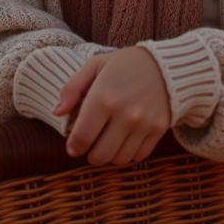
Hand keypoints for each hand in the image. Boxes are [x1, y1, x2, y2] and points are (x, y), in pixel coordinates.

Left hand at [54, 46, 170, 165]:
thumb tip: (57, 112)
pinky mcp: (158, 129)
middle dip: (90, 154)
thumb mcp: (95, 66)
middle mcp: (124, 115)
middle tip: (90, 145)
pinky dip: (128, 153)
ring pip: (119, 159)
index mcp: (104, 98)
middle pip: (100, 156)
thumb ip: (72, 88)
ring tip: (107, 142)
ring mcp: (143, 124)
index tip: (73, 146)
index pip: (82, 138)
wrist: (166, 64)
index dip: (74, 147)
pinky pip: (138, 156)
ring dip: (109, 156)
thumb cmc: (125, 64)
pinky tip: (125, 140)